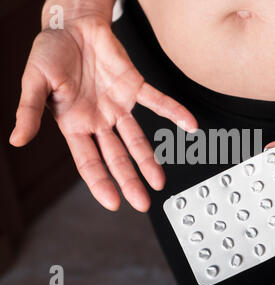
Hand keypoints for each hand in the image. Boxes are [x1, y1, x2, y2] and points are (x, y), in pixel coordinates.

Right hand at [10, 16, 197, 211]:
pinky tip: (190, 124)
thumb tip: (17, 140)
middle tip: (142, 202)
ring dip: (149, 159)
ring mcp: (118, 106)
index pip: (88, 161)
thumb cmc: (51, 51)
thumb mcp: (34, 81)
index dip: (100, 182)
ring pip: (137, 138)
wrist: (73, 25)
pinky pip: (157, 101)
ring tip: (159, 181)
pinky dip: (174, 111)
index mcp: (74, 124)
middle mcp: (99, 120)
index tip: (113, 202)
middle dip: (129, 180)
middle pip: (116, 156)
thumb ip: (29, 111)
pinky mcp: (134, 87)